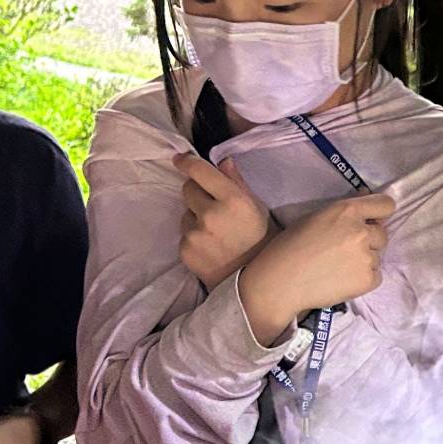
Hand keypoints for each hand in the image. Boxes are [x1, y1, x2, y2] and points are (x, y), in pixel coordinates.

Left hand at [176, 153, 271, 290]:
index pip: (200, 171)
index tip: (180, 159)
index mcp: (233, 200)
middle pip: (188, 189)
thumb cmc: (262, 242)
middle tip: (213, 206)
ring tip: (215, 233)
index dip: (187, 162)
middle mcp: (211, 214)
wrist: (255, 284)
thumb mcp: (257, 209)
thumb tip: (223, 161)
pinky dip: (193, 237)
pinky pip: (184, 234)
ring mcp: (195, 234)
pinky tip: (210, 247)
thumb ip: (237, 183)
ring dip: (195, 217)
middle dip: (197, 192)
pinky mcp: (186, 251)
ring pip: (185, 213)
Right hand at [238, 192, 395, 341]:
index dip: (380, 213)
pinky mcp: (368, 280)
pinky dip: (363, 279)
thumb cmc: (291, 246)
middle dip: (369, 241)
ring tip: (338, 267)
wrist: (280, 282)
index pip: (386, 205)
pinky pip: (375, 276)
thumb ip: (345, 212)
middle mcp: (361, 231)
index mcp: (347, 211)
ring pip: (377, 257)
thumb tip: (368, 201)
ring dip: (364, 261)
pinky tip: (341, 280)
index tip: (373, 220)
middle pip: (382, 234)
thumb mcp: (317, 218)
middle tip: (344, 250)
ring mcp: (367, 257)